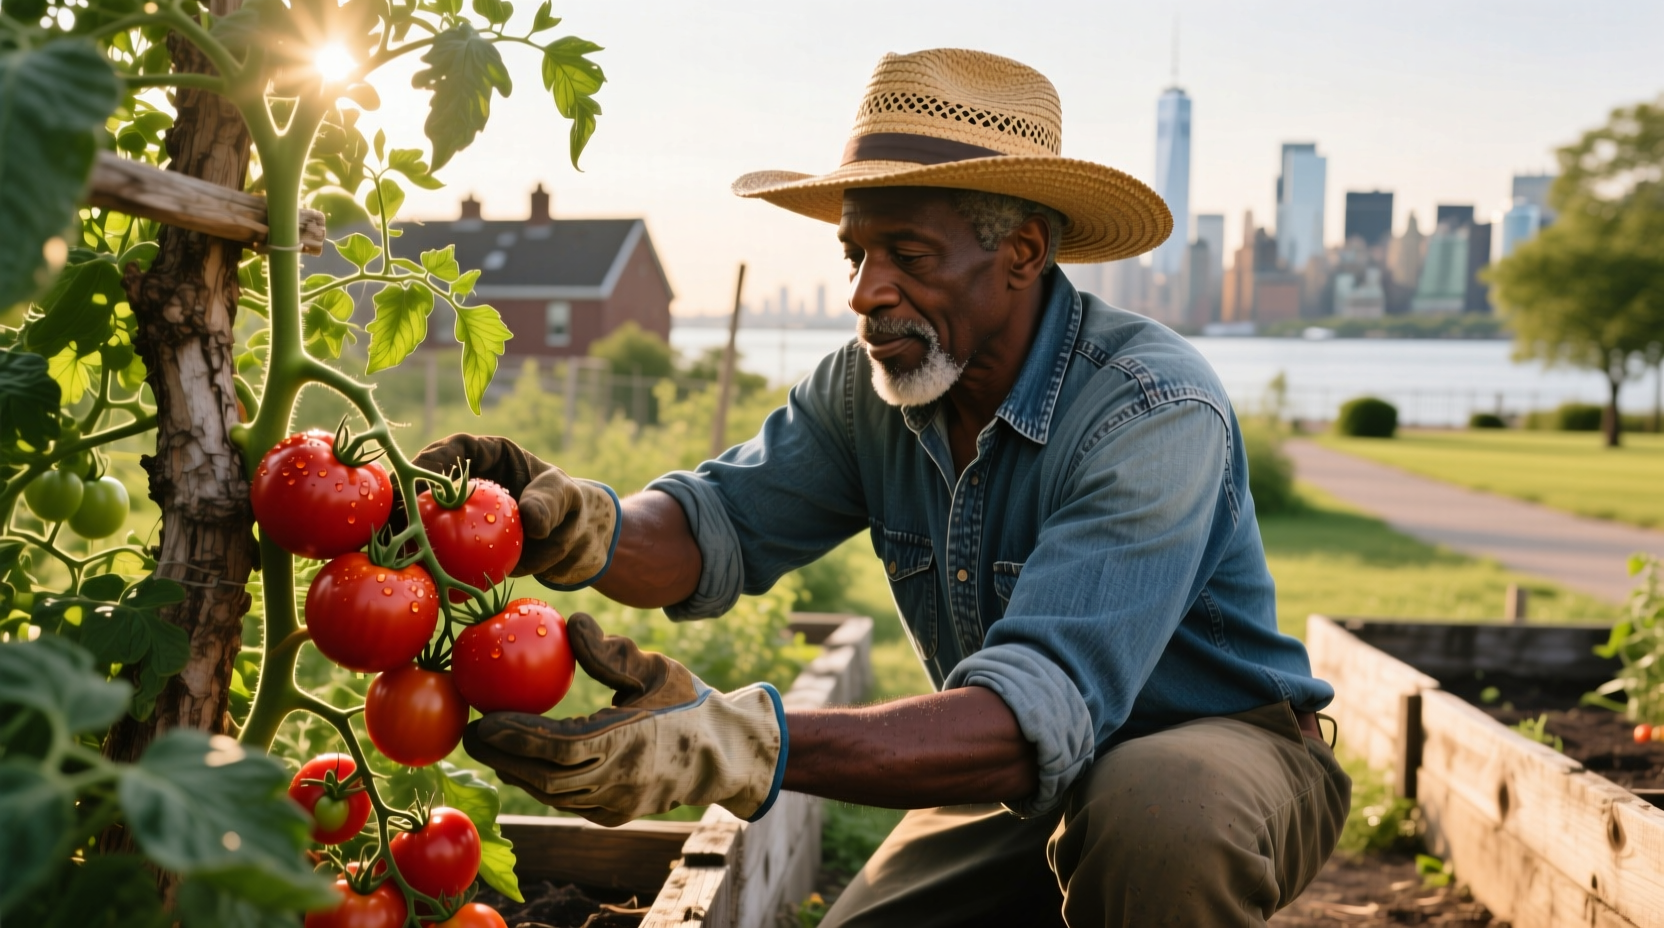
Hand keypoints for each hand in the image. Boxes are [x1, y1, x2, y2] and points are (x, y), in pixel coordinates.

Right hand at [412, 434, 618, 588]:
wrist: (567, 541)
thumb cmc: (567, 507)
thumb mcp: (564, 499)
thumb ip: (550, 503)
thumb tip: (532, 520)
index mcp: (488, 455)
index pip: (457, 449)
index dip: (434, 460)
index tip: (421, 480)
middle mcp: (464, 480)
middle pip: (425, 481)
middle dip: (403, 497)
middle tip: (393, 518)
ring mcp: (456, 512)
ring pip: (421, 517)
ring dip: (403, 531)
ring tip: (394, 550)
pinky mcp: (456, 541)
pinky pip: (435, 549)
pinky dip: (423, 561)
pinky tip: (414, 576)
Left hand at [462, 613, 786, 826]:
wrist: (726, 754)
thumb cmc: (690, 703)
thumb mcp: (657, 669)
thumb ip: (612, 652)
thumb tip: (573, 623)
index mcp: (632, 742)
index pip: (561, 746)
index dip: (518, 737)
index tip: (483, 720)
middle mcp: (622, 781)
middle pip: (546, 777)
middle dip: (502, 757)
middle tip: (469, 734)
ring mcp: (618, 804)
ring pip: (553, 794)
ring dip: (516, 771)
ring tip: (487, 745)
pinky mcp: (615, 814)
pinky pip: (566, 800)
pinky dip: (538, 782)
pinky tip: (519, 762)